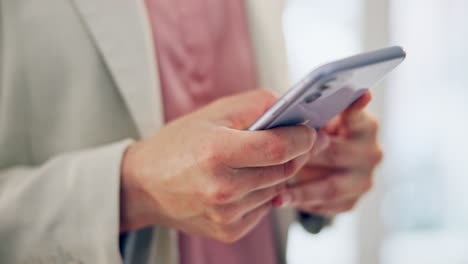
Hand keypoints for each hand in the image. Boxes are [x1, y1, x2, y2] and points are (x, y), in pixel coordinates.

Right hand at [119, 89, 317, 241]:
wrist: (145, 185)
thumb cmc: (178, 145)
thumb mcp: (213, 113)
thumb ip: (256, 104)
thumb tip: (293, 109)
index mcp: (216, 153)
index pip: (278, 148)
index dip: (302, 138)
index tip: (311, 131)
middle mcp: (222, 189)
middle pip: (284, 171)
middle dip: (299, 154)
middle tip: (302, 141)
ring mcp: (226, 215)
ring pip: (277, 189)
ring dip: (279, 173)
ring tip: (265, 159)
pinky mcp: (229, 231)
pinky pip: (264, 208)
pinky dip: (263, 191)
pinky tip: (246, 180)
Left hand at [273, 92, 382, 216]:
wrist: (322, 167)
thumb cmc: (317, 136)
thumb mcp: (317, 121)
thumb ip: (312, 116)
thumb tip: (288, 110)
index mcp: (364, 126)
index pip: (357, 115)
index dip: (356, 105)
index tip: (360, 94)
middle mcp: (370, 152)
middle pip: (336, 153)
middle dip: (306, 156)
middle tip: (279, 158)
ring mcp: (363, 179)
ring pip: (331, 186)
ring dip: (302, 190)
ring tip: (277, 193)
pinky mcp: (351, 201)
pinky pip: (326, 205)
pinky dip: (303, 202)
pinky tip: (283, 199)